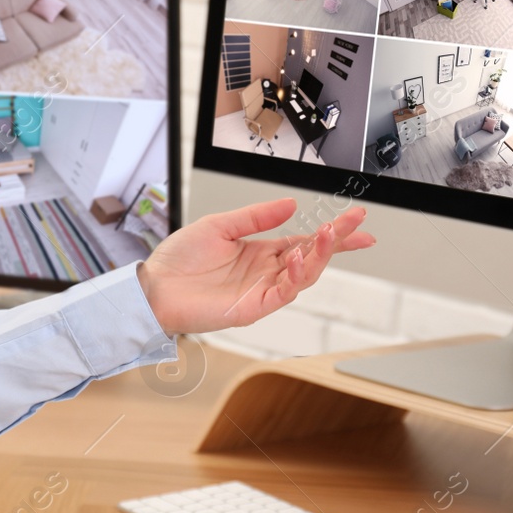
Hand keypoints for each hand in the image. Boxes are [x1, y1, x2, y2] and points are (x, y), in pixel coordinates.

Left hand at [137, 198, 372, 333]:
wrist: (154, 287)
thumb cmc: (179, 260)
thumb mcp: (220, 225)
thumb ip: (255, 217)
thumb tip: (290, 205)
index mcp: (261, 252)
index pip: (305, 241)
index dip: (332, 233)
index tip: (357, 221)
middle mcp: (266, 272)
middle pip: (312, 256)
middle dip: (337, 241)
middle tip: (358, 226)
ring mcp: (262, 290)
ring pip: (304, 275)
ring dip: (320, 256)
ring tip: (329, 235)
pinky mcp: (253, 307)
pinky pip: (283, 293)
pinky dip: (295, 277)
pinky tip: (299, 259)